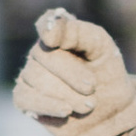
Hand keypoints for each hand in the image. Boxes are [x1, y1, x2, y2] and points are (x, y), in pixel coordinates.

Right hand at [13, 8, 135, 135]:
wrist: (110, 112)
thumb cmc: (107, 75)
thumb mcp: (103, 49)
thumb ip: (80, 33)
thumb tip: (48, 35)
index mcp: (60, 33)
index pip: (48, 23)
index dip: (48, 28)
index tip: (53, 40)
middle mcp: (41, 50)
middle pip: (44, 55)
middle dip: (72, 74)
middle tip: (93, 88)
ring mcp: (30, 73)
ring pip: (36, 78)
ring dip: (67, 94)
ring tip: (89, 105)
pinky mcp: (25, 98)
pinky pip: (25, 98)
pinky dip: (48, 105)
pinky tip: (66, 111)